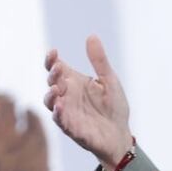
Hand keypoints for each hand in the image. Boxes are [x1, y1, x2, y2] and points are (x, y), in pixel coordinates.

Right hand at [44, 35, 132, 169]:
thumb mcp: (110, 80)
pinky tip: (60, 106)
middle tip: (58, 68)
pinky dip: (58, 114)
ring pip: (51, 102)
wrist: (121, 133)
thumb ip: (99, 61)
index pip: (57, 69)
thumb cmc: (114, 106)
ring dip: (50, 95)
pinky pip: (61, 121)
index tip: (54, 52)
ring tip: (56, 89)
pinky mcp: (71, 128)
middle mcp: (67, 96)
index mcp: (74, 82)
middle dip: (53, 75)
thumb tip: (91, 36)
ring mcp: (67, 112)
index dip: (51, 60)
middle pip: (52, 83)